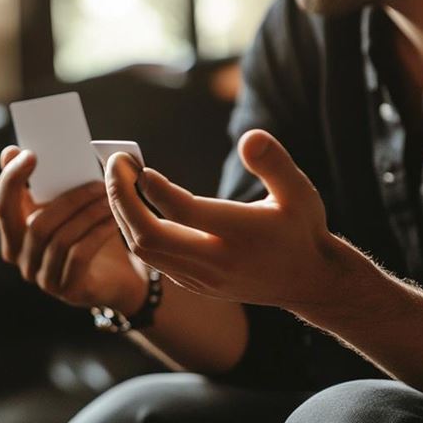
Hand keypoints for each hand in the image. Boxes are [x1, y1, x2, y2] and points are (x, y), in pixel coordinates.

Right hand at [0, 145, 147, 313]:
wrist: (119, 275)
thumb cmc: (88, 232)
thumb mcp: (65, 204)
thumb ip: (41, 181)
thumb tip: (13, 151)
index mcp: (13, 234)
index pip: (2, 207)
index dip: (11, 180)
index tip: (30, 154)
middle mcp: (21, 259)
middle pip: (33, 225)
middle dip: (67, 199)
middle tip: (97, 181)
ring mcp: (43, 278)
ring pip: (60, 239)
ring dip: (88, 214)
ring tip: (111, 198)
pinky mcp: (68, 290)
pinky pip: (78, 256)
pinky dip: (97, 233)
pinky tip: (114, 218)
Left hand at [105, 129, 347, 309]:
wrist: (307, 281)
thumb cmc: (301, 228)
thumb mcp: (300, 191)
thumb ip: (275, 163)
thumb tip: (250, 137)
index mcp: (242, 235)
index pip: (185, 213)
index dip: (155, 189)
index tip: (137, 165)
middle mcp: (217, 261)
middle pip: (151, 236)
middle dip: (123, 200)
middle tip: (115, 164)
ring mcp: (201, 278)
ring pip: (145, 251)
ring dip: (123, 214)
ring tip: (118, 179)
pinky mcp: (193, 285)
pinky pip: (152, 259)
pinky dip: (134, 230)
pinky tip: (131, 203)